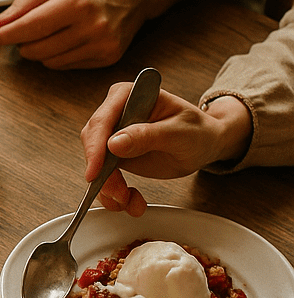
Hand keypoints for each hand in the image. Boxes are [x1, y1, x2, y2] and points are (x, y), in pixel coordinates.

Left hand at [0, 0, 153, 68]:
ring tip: (52, 30)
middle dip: (24, 42)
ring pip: (49, 62)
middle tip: (29, 28)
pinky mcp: (108, 58)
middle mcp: (91, 27)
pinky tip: (69, 38)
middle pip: (37, 50)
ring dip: (41, 50)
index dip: (7, 35)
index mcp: (76, 4)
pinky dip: (59, 55)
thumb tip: (0, 22)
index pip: (30, 28)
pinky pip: (66, 65)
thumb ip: (26, 3)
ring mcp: (102, 45)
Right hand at [81, 84, 253, 214]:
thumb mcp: (178, 132)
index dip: (95, 147)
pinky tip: (129, 201)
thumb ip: (147, 136)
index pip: (102, 121)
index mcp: (128, 96)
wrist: (204, 145)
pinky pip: (104, 176)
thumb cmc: (197, 131)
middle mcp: (115, 113)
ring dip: (109, 187)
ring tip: (129, 201)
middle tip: (119, 192)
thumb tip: (114, 143)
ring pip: (96, 164)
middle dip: (103, 173)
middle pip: (94, 144)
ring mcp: (113, 135)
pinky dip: (113, 192)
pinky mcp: (114, 155)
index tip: (95, 172)